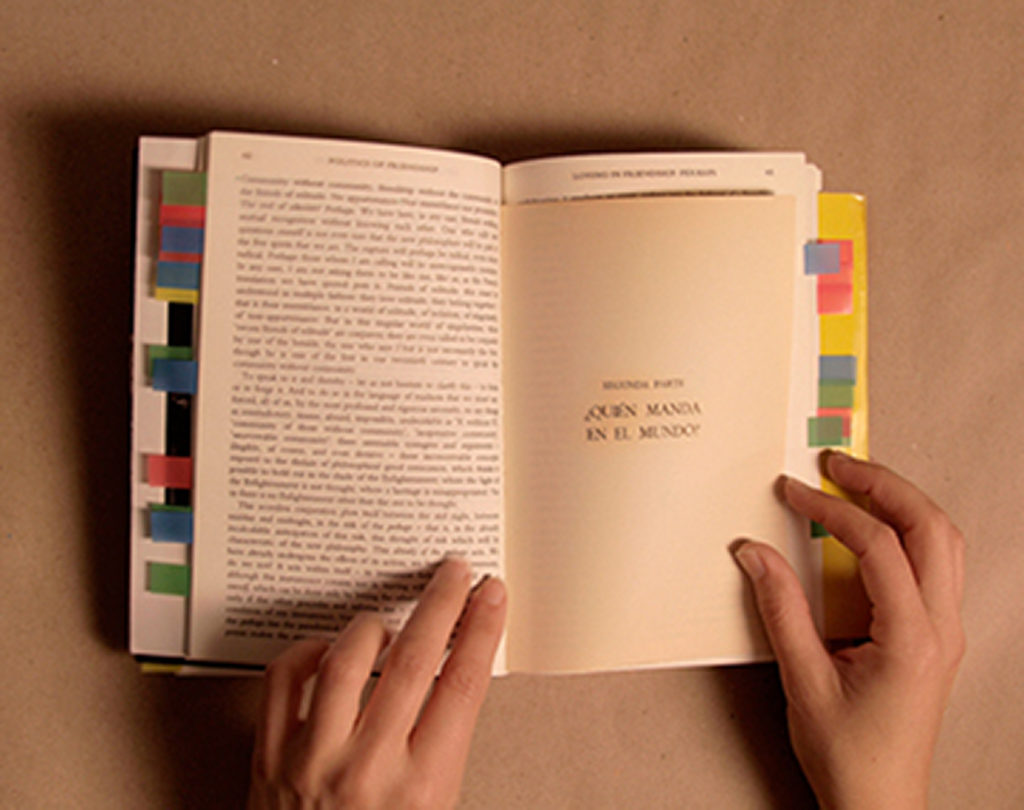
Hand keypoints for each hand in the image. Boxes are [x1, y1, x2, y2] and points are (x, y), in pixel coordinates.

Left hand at [247, 558, 506, 809]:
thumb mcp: (434, 809)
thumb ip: (443, 748)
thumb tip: (459, 674)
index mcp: (422, 788)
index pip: (461, 685)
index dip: (481, 630)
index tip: (492, 596)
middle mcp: (368, 769)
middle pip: (413, 660)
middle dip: (442, 604)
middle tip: (454, 573)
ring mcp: (313, 760)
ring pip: (346, 660)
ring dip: (375, 625)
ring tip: (391, 616)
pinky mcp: (269, 757)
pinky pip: (285, 680)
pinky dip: (308, 651)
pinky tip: (328, 646)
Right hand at [734, 453, 964, 809]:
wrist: (879, 802)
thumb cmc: (850, 755)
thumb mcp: (804, 681)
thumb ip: (780, 609)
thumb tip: (755, 552)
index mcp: (913, 638)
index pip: (879, 546)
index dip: (833, 510)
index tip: (795, 492)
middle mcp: (941, 628)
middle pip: (931, 528)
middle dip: (884, 484)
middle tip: (837, 462)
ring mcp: (945, 631)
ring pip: (943, 542)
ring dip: (901, 503)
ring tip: (856, 482)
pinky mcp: (934, 635)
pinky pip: (934, 565)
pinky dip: (906, 532)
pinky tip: (873, 528)